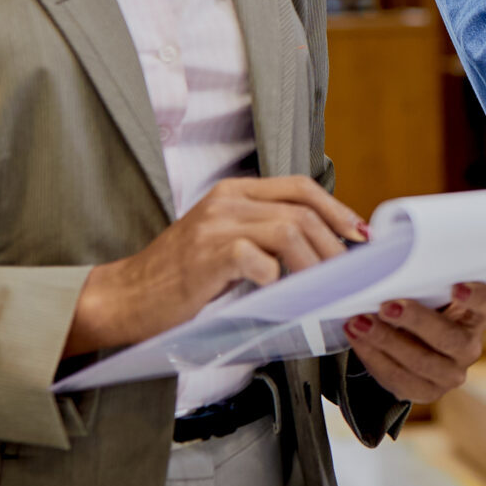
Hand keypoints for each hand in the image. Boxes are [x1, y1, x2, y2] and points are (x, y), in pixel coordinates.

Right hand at [64, 176, 366, 356]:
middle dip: (334, 243)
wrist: (126, 297)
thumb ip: (263, 237)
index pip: (300, 188)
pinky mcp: (206, 256)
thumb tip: (321, 251)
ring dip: (313, 262)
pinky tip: (275, 290)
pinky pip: (257, 259)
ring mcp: (215, 226)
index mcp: (234, 193)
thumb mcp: (224, 243)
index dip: (336, 209)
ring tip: (319, 286)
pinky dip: (275, 276)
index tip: (359, 234)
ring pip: (288, 231)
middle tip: (346, 272)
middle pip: (302, 210)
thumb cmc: (178, 278)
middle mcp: (227, 202)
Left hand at [342, 281, 485, 403]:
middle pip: (452, 339)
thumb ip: (416, 267)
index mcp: (480, 312)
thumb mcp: (424, 281)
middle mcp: (471, 344)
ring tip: (359, 323)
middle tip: (387, 306)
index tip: (455, 286)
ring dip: (387, 342)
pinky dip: (375, 358)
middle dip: (416, 322)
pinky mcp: (427, 391)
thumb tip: (379, 241)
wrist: (407, 335)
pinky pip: (401, 380)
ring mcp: (452, 372)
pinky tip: (358, 339)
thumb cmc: (419, 297)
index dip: (477, 297)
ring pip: (423, 363)